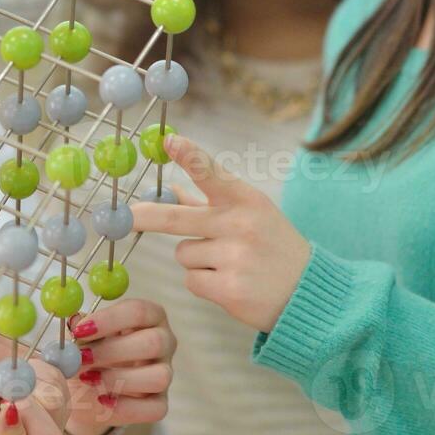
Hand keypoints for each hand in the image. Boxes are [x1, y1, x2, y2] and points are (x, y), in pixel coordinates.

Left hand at [62, 298, 174, 434]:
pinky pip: (154, 409)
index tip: (80, 330)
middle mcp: (165, 342)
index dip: (109, 319)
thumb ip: (81, 328)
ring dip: (119, 379)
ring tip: (88, 379)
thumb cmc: (91, 354)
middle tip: (81, 358)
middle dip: (112, 351)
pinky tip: (102, 399)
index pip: (139, 311)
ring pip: (160, 376)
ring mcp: (166, 373)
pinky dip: (125, 407)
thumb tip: (74, 320)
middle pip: (153, 342)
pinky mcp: (161, 403)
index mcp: (149, 316)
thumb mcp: (84, 337)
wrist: (87, 392)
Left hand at [131, 135, 310, 332]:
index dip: (189, 155)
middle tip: (125, 216)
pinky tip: (230, 283)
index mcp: (247, 200)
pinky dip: (203, 283)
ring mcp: (234, 258)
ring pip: (183, 253)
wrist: (309, 293)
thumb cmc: (274, 246)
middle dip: (147, 216)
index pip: (214, 173)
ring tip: (229, 264)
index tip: (169, 141)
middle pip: (177, 218)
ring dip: (196, 260)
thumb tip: (173, 188)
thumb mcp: (251, 215)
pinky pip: (191, 281)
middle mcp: (240, 225)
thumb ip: (210, 202)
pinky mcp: (228, 290)